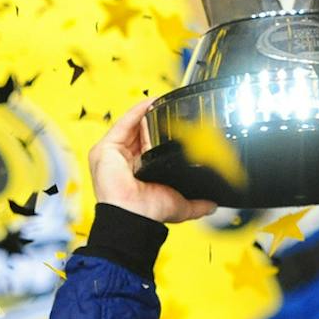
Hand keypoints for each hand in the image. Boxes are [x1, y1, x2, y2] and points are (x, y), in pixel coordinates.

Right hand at [89, 100, 216, 224]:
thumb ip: (198, 204)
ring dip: (146, 115)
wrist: (135, 215)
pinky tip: (149, 103)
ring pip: (131, 127)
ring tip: (162, 103)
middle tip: (171, 112)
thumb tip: (212, 204)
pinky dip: (135, 112)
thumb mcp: (180, 206)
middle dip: (155, 123)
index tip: (175, 127)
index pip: (148, 147)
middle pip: (139, 134)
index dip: (160, 136)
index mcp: (138, 174)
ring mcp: (114, 155)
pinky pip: (121, 124)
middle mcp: (124, 163)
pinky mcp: (106, 148)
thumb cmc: (149, 213)